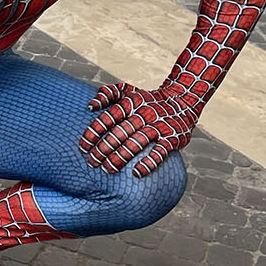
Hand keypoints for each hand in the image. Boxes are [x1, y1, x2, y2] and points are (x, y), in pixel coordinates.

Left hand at [81, 83, 198, 175]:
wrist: (183, 100)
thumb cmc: (147, 99)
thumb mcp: (128, 91)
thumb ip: (107, 94)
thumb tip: (89, 107)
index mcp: (130, 103)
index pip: (107, 118)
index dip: (93, 133)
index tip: (83, 148)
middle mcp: (143, 114)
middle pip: (119, 133)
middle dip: (103, 149)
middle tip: (92, 163)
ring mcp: (158, 126)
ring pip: (136, 143)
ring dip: (120, 158)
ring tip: (108, 170)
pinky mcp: (172, 138)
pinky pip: (160, 152)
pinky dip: (149, 163)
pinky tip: (136, 174)